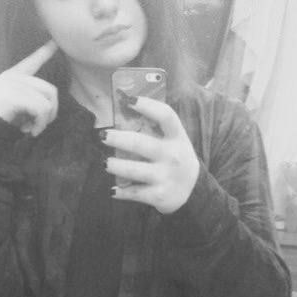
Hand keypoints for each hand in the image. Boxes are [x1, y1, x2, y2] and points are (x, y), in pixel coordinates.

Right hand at [0, 41, 57, 135]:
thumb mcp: (11, 105)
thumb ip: (27, 101)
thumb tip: (47, 111)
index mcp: (12, 76)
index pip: (32, 61)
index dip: (44, 51)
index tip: (55, 42)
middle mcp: (15, 77)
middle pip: (50, 90)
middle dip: (51, 112)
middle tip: (38, 126)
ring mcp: (15, 84)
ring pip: (48, 102)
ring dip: (44, 121)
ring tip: (31, 130)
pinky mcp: (15, 95)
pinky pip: (42, 110)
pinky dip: (40, 124)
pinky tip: (29, 131)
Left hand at [102, 97, 199, 213]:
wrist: (193, 191)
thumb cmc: (175, 158)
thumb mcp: (175, 141)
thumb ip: (157, 128)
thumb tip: (124, 107)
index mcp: (177, 137)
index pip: (166, 116)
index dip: (148, 105)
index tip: (129, 100)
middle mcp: (173, 155)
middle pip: (140, 143)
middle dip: (118, 139)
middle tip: (103, 136)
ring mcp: (165, 176)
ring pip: (132, 169)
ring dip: (115, 165)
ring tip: (105, 162)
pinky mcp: (158, 195)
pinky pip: (134, 193)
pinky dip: (120, 192)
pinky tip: (112, 191)